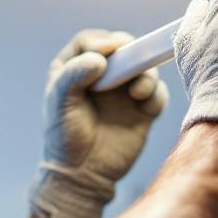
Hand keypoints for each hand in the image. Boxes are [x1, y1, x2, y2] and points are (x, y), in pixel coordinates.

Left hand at [29, 29, 168, 217]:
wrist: (83, 175)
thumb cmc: (65, 138)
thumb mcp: (60, 104)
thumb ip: (73, 76)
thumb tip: (100, 60)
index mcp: (74, 69)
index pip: (89, 42)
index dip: (101, 42)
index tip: (108, 51)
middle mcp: (101, 76)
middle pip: (122, 49)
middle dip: (130, 53)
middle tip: (131, 63)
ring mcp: (123, 92)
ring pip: (144, 68)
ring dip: (146, 74)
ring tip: (137, 92)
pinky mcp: (142, 110)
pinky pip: (157, 94)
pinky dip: (156, 96)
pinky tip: (145, 105)